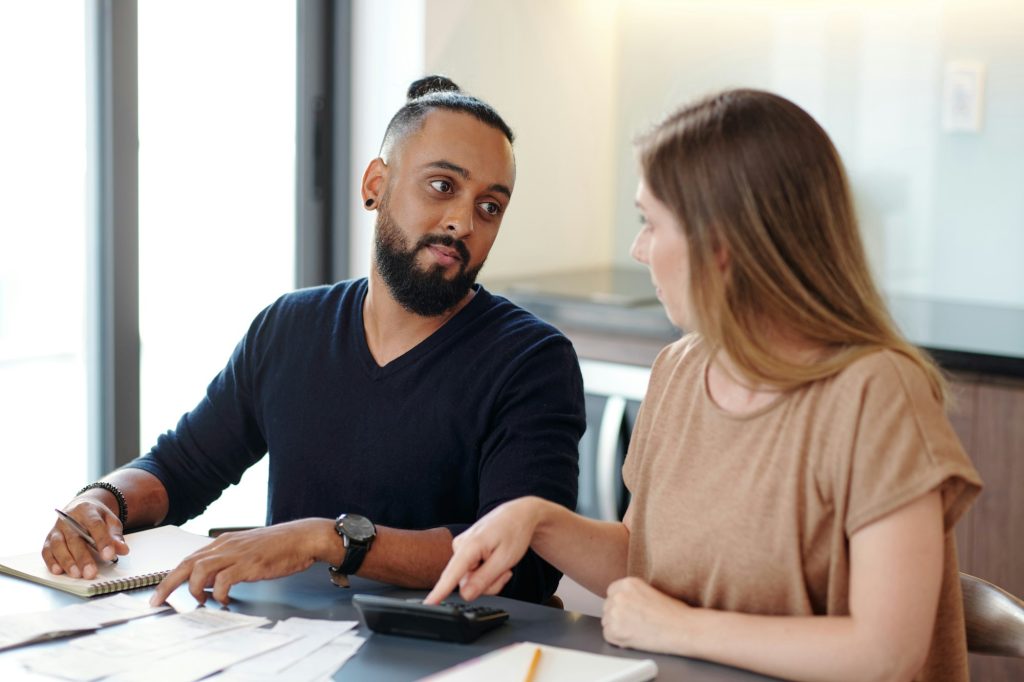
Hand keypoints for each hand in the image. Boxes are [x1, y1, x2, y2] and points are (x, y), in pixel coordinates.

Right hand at [42, 497, 128, 579]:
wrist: (80, 508)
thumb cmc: (97, 517)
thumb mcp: (110, 521)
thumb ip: (116, 536)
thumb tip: (122, 550)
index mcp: (87, 510)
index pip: (95, 525)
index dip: (102, 541)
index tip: (109, 556)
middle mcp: (68, 518)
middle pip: (74, 538)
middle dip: (83, 557)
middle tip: (90, 572)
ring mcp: (57, 529)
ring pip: (58, 545)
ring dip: (67, 561)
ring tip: (76, 574)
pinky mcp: (48, 539)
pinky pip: (47, 551)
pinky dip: (51, 561)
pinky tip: (58, 570)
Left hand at [149, 519, 330, 606]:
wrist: (302, 537)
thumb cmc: (278, 545)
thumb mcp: (246, 550)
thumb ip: (226, 562)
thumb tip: (210, 581)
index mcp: (223, 542)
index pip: (189, 558)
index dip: (171, 576)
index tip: (160, 592)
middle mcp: (226, 545)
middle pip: (187, 563)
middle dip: (168, 584)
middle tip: (157, 601)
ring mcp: (237, 554)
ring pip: (200, 569)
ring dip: (194, 588)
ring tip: (200, 600)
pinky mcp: (250, 564)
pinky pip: (225, 580)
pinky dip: (219, 592)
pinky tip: (224, 599)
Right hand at [424, 497, 543, 603]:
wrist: (517, 515)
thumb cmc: (514, 532)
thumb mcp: (505, 559)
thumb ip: (484, 579)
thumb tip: (465, 595)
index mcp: (469, 546)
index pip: (451, 574)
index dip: (439, 591)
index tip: (428, 604)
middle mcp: (460, 547)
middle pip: (467, 584)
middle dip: (489, 583)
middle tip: (505, 571)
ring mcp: (461, 549)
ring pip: (471, 581)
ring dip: (490, 578)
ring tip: (502, 563)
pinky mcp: (464, 552)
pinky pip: (472, 574)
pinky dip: (487, 573)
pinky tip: (495, 561)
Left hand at [602, 577, 690, 654]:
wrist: (683, 629)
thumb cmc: (675, 613)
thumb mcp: (651, 591)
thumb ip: (632, 594)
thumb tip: (622, 602)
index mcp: (628, 583)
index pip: (612, 592)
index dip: (620, 603)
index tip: (628, 610)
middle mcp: (619, 595)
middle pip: (607, 607)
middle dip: (618, 615)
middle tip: (634, 623)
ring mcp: (615, 613)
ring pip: (606, 621)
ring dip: (617, 627)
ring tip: (637, 630)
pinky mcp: (615, 631)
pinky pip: (608, 636)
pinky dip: (618, 639)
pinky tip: (633, 638)